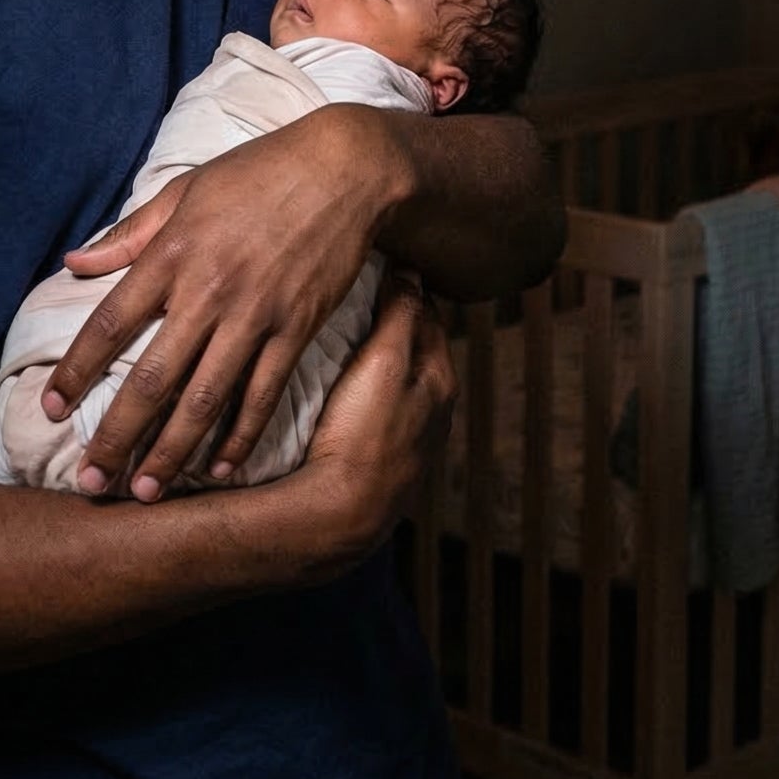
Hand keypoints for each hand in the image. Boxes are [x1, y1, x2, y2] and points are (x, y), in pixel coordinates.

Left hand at [44, 104, 413, 501]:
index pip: (109, 323)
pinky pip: (263, 395)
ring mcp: (255, 315)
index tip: (49, 407)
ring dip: (172, 452)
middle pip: (152, 378)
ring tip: (146, 492)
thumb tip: (74, 262)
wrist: (344, 169)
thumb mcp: (186, 189)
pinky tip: (221, 470)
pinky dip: (241, 436)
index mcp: (172, 253)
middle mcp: (208, 292)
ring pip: (204, 399)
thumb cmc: (259, 173)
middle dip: (118, 436)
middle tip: (92, 480)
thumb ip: (129, 233)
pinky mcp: (297, 329)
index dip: (76, 370)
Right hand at [288, 273, 456, 560]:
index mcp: (441, 379)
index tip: (375, 264)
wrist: (337, 515)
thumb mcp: (384, 361)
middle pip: (414, 346)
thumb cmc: (362, 434)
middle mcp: (433, 409)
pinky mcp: (379, 458)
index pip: (427, 314)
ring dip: (377, 355)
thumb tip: (410, 271)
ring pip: (395, 379)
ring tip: (342, 332)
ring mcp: (408, 437)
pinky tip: (337, 385)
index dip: (403, 286)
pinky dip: (364, 387)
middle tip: (355, 292)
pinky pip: (375, 408)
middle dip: (393, 318)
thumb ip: (400, 314)